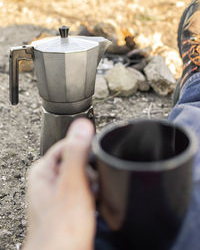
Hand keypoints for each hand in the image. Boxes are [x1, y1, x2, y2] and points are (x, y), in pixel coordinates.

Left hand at [23, 118, 94, 249]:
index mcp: (43, 170)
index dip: (86, 149)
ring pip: (85, 175)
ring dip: (93, 183)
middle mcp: (48, 179)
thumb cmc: (61, 231)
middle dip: (91, 170)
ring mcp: (58, 192)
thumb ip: (77, 153)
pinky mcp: (68, 204)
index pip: (69, 143)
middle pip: (79, 159)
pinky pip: (86, 189)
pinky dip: (93, 194)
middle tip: (91, 186)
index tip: (95, 159)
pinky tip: (93, 204)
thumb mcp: (73, 184)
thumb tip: (81, 126)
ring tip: (91, 197)